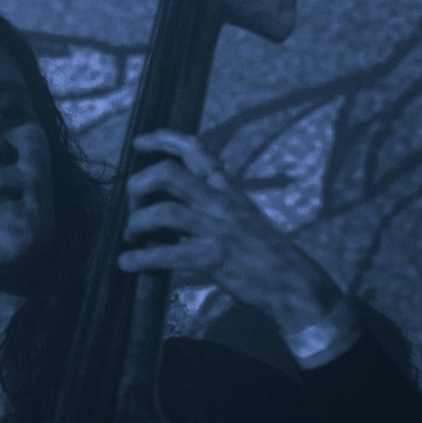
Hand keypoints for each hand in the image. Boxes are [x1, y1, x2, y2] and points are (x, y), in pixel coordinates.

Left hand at [119, 129, 358, 359]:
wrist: (295, 283)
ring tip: (130, 237)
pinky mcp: (212, 258)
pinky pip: (165, 254)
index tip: (138, 143)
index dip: (162, 140)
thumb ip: (215, 204)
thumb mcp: (244, 215)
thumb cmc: (266, 253)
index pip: (195, 149)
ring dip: (136, 223)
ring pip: (163, 212)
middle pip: (168, 174)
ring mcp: (216, 229)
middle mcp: (221, 201)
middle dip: (139, 186)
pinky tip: (126, 263)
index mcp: (229, 188)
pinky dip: (139, 258)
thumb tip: (174, 204)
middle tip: (132, 206)